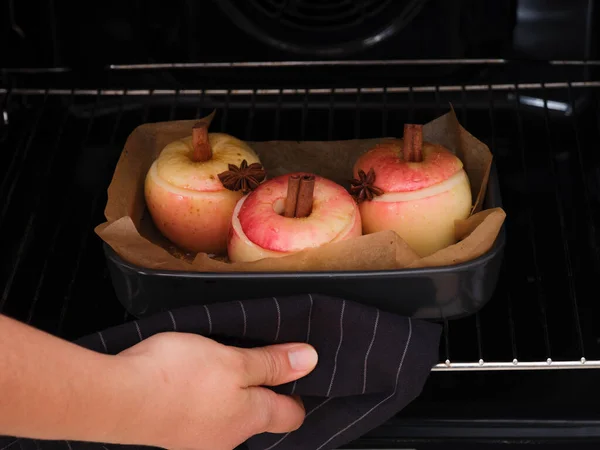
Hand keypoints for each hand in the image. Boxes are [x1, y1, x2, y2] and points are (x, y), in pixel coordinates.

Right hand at [115, 332, 318, 449]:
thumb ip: (272, 363)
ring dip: (229, 393)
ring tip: (218, 364)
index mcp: (251, 417)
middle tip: (255, 358)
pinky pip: (201, 416)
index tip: (294, 370)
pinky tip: (189, 380)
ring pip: (228, 416)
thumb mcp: (233, 360)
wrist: (117, 399)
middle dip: (262, 390)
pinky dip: (203, 399)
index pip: (291, 415)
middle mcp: (228, 438)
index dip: (297, 392)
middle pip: (259, 417)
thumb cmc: (180, 377)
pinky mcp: (173, 433)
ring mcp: (198, 440)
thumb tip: (310, 360)